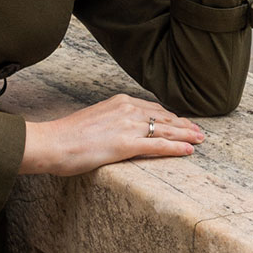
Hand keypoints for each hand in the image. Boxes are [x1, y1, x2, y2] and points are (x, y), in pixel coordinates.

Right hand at [18, 94, 205, 175]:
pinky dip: (177, 148)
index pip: (153, 108)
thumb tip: (118, 129)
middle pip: (164, 118)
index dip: (171, 117)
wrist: (52, 142)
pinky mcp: (126, 145)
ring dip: (186, 135)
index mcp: (119, 101)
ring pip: (166, 131)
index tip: (182, 122)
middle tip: (199, 131)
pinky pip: (158, 146)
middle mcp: (127, 109)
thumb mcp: (93, 119)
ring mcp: (128, 126)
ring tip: (201, 140)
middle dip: (184, 125)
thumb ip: (111, 120)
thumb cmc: (67, 135)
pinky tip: (189, 150)